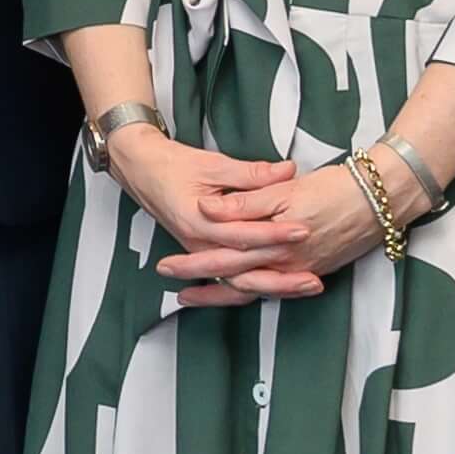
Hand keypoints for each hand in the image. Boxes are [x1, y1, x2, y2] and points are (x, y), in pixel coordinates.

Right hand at [110, 127, 321, 306]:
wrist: (141, 169)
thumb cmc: (171, 165)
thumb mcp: (213, 164)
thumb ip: (251, 173)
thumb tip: (287, 171)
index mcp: (197, 221)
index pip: (243, 234)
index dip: (275, 233)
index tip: (304, 229)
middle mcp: (198, 244)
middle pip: (243, 270)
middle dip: (281, 276)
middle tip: (313, 277)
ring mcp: (201, 252)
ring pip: (239, 282)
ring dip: (274, 287)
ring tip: (307, 286)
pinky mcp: (205, 253)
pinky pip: (233, 280)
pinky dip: (259, 286)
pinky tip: (284, 289)